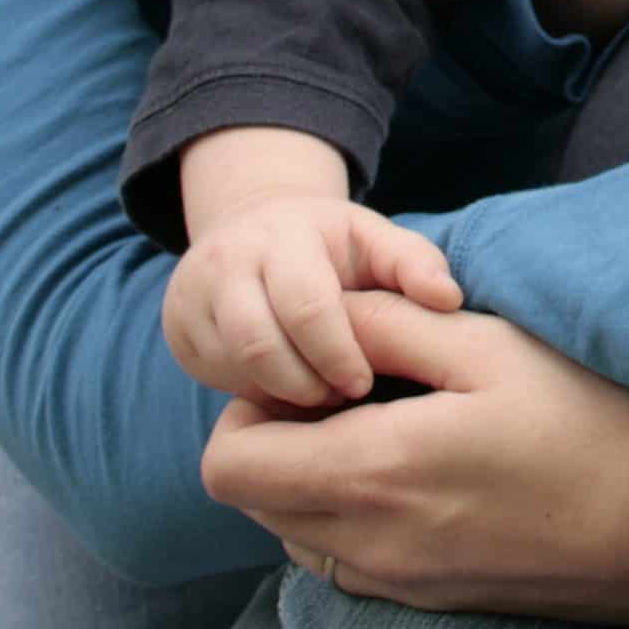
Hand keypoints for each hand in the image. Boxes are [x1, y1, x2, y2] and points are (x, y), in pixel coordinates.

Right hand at [165, 193, 460, 407]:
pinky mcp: (180, 332)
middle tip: (342, 399)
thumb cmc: (332, 246)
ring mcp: (194, 296)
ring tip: (321, 397)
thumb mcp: (374, 240)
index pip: (305, 305)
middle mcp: (228, 260)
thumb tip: (448, 299)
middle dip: (306, 383)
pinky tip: (290, 397)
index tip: (363, 383)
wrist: (253, 229)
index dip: (337, 354)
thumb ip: (414, 263)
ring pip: (233, 368)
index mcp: (282, 234)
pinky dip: (256, 395)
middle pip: (258, 344)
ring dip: (281, 394)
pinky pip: (215, 379)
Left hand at [199, 294, 628, 625]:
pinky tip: (424, 472)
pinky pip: (348, 561)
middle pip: (253, 501)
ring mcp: (401, 583)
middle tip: (349, 390)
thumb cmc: (594, 420)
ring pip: (296, 534)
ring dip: (314, 480)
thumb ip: (388, 328)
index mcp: (371, 473)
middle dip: (275, 440)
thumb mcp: (491, 347)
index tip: (314, 368)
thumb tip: (322, 321)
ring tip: (389, 426)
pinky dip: (354, 517)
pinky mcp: (435, 601)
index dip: (248, 405)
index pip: (226, 463)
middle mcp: (369, 545)